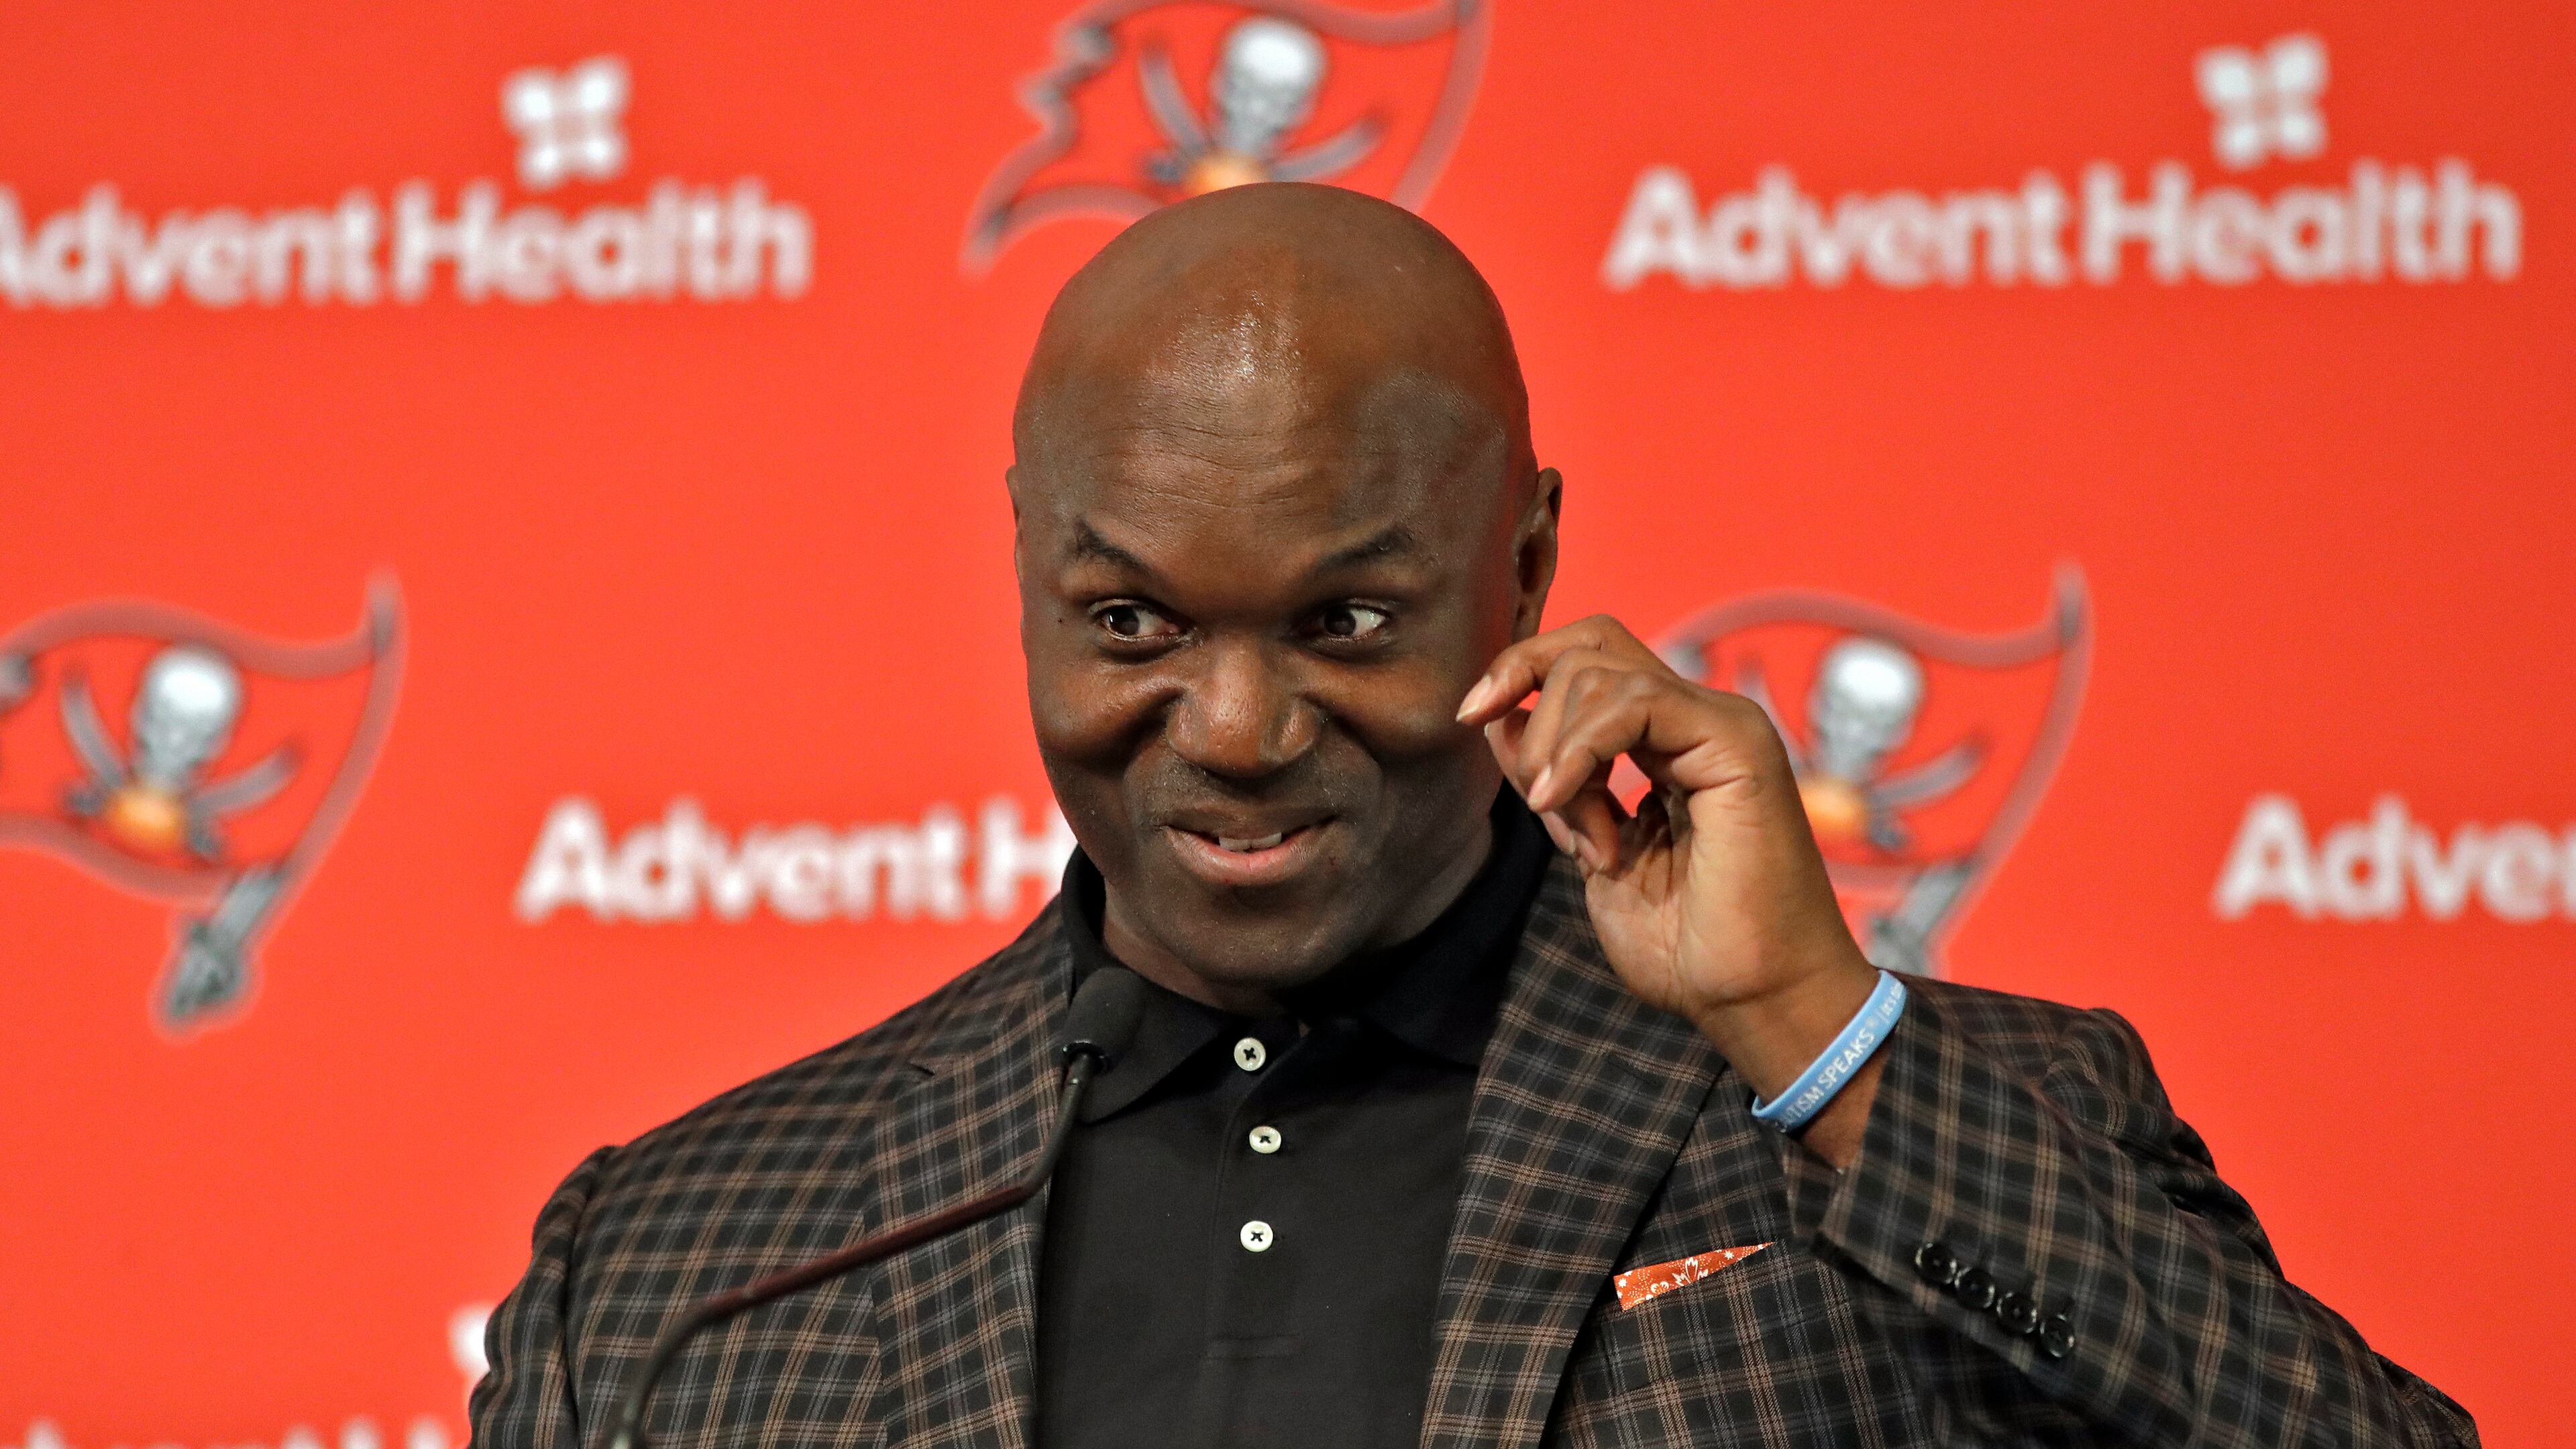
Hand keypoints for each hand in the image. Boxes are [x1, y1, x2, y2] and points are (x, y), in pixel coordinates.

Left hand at [1458, 615, 1886, 1159]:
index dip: (1518, 671)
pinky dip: (1579, 751)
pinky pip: (1635, 704)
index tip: (1468, 715)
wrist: (1754, 998)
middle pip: (1589, 643)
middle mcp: (1695, 719)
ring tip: (1581, 837)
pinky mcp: (1736, 742)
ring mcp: (1719, 724)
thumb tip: (1501, 716)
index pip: (1585, 659)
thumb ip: (1554, 782)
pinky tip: (1564, 804)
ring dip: (1556, 752)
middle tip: (1532, 793)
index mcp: (1665, 741)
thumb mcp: (1589, 849)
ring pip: (1598, 669)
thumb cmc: (1685, 946)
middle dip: (1525, 694)